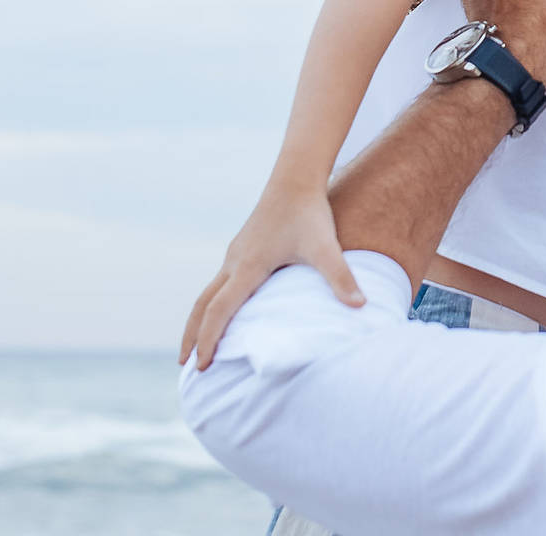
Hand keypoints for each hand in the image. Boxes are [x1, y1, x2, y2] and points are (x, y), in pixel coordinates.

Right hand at [178, 180, 362, 369]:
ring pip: (207, 292)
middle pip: (202, 305)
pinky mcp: (243, 246)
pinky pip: (220, 280)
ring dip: (198, 319)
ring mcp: (236, 253)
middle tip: (184, 366)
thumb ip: (341, 277)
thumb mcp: (325, 247)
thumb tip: (361, 305)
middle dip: (192, 336)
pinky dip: (212, 302)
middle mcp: (234, 262)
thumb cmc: (309, 213)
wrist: (296, 178)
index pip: (219, 312)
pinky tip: (223, 309)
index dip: (208, 340)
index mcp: (248, 268)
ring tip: (195, 343)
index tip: (201, 366)